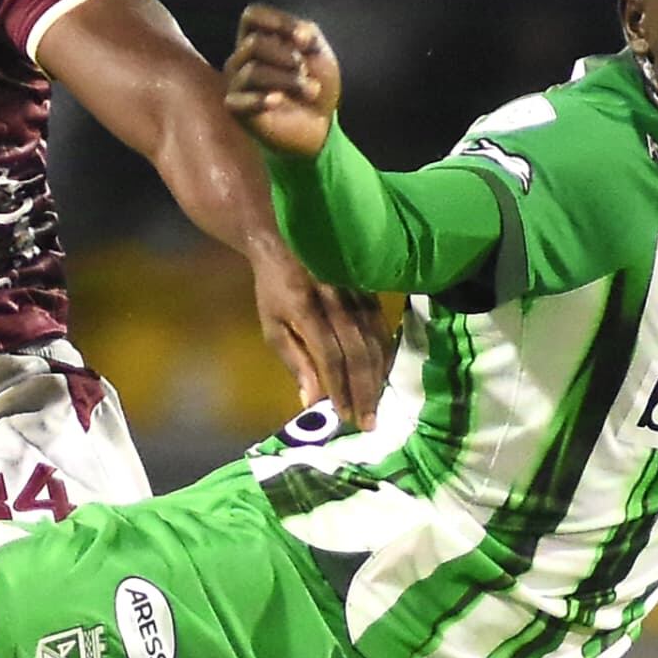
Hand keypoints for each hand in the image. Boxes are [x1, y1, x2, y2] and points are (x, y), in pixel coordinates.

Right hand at [223, 5, 341, 159]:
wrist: (319, 124)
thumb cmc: (315, 84)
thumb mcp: (319, 53)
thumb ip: (308, 34)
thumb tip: (297, 35)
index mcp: (258, 37)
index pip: (252, 16)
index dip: (278, 22)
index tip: (305, 39)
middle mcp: (242, 57)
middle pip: (254, 44)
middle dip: (287, 57)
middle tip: (306, 71)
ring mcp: (236, 83)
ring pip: (252, 72)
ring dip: (288, 80)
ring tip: (311, 90)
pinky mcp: (236, 108)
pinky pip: (240, 99)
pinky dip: (261, 100)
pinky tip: (278, 101)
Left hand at [250, 242, 386, 422]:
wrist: (286, 236)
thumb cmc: (273, 287)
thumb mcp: (272, 325)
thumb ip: (294, 360)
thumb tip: (311, 400)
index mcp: (306, 310)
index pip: (330, 356)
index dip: (340, 388)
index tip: (344, 415)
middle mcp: (337, 301)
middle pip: (358, 353)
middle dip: (364, 391)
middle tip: (368, 421)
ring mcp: (357, 294)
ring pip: (376, 341)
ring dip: (378, 377)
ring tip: (377, 404)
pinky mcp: (370, 290)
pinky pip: (383, 327)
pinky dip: (385, 355)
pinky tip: (384, 375)